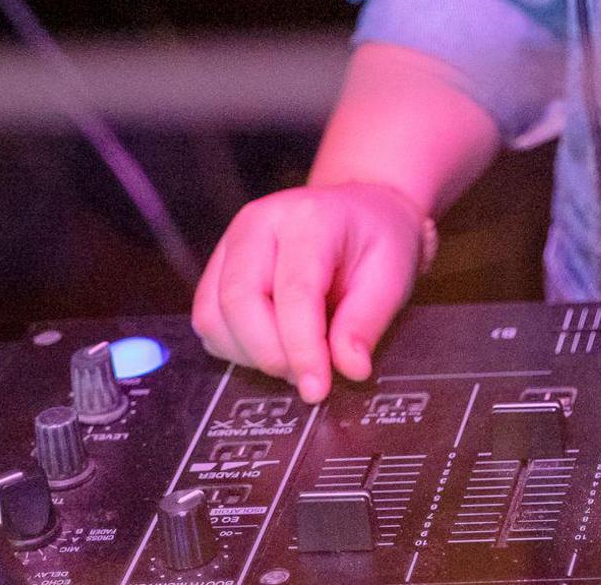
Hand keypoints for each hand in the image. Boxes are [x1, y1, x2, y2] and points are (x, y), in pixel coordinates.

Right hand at [192, 182, 434, 402]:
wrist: (360, 211)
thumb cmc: (377, 239)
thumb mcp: (392, 276)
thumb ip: (367, 323)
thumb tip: (349, 368)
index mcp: (309, 218)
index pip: (294, 291)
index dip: (302, 348)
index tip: (316, 388)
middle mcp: (259, 224)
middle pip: (239, 302)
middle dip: (271, 355)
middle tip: (308, 377)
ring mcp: (231, 242)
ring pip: (214, 315)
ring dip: (251, 354)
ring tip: (295, 360)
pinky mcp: (217, 266)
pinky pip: (208, 318)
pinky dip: (236, 346)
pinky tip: (273, 345)